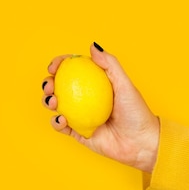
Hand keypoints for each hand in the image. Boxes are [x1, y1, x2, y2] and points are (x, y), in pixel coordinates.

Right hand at [42, 43, 159, 172]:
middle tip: (49, 85)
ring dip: (48, 101)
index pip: (72, 70)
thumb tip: (92, 46)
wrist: (140, 143)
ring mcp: (80, 116)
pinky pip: (61, 126)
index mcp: (94, 84)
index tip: (54, 66)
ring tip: (53, 102)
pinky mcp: (78, 133)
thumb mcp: (125, 84)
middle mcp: (84, 99)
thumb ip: (110, 64)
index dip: (59, 65)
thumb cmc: (137, 113)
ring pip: (55, 106)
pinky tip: (61, 119)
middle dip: (48, 83)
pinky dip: (56, 122)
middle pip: (59, 87)